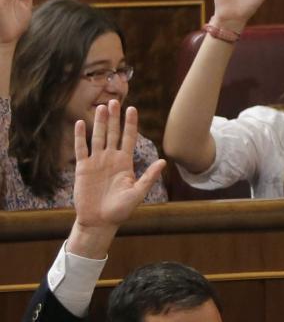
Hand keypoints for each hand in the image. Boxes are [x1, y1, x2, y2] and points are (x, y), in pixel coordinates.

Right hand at [68, 102, 165, 257]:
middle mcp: (111, 159)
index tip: (132, 109)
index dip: (130, 124)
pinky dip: (80, 137)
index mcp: (125, 162)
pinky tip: (80, 123)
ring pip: (98, 137)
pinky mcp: (82, 168)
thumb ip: (149, 176)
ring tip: (100, 107)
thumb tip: (164, 162)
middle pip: (113, 133)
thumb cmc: (121, 210)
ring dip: (99, 123)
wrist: (100, 221)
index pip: (129, 138)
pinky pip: (81, 149)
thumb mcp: (138, 193)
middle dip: (114, 118)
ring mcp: (96, 162)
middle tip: (114, 100)